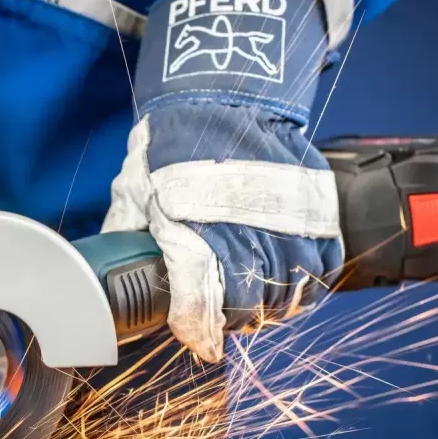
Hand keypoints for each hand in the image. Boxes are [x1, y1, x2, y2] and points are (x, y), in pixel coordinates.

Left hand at [102, 0, 350, 361]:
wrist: (226, 96)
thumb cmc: (176, 143)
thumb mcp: (137, 189)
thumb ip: (128, 233)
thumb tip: (114, 264)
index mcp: (193, 240)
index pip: (199, 309)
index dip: (199, 333)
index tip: (200, 342)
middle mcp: (244, 240)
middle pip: (247, 310)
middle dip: (233, 320)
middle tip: (224, 316)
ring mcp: (286, 228)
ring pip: (287, 295)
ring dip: (271, 305)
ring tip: (257, 300)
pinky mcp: (316, 214)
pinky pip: (323, 269)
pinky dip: (308, 284)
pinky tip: (290, 282)